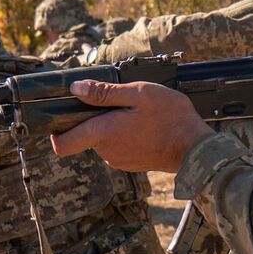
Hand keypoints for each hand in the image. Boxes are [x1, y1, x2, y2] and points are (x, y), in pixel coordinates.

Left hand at [50, 80, 212, 173]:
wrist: (196, 149)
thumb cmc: (171, 118)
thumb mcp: (139, 94)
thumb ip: (104, 93)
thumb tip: (76, 89)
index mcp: (103, 133)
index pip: (62, 144)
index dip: (56, 131)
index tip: (63, 115)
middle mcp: (106, 152)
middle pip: (84, 135)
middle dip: (94, 118)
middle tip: (116, 102)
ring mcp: (118, 160)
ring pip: (102, 140)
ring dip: (111, 126)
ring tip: (135, 114)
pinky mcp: (130, 164)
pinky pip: (117, 147)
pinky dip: (124, 135)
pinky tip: (143, 126)